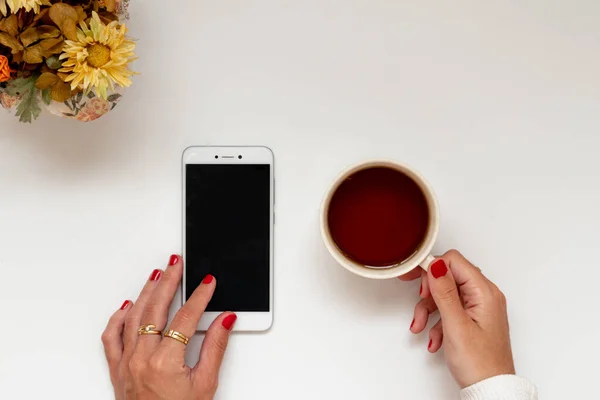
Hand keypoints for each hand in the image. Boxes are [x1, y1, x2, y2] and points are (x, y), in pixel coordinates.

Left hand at [101, 255, 236, 399]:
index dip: (198, 296)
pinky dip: (118, 318)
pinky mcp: (117, 368)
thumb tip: (225, 320)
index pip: (184, 317)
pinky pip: (111, 337)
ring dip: (146, 292)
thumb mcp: (205, 384)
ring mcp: (126, 362)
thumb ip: (215, 347)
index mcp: (165, 361)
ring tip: (157, 275)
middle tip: (177, 264)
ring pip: (133, 316)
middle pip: (155, 308)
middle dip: (169, 281)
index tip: (207, 283)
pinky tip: (127, 305)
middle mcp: (141, 358)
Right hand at [407, 250, 515, 387]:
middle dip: (429, 291)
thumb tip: (436, 265)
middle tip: (418, 300)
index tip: (417, 281)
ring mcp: (480, 307)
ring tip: (421, 326)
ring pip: (446, 294)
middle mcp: (485, 296)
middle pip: (448, 277)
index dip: (432, 269)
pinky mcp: (474, 318)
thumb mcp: (455, 324)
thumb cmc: (480, 364)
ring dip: (429, 309)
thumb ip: (444, 292)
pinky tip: (434, 337)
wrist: (490, 391)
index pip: (454, 261)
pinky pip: (450, 309)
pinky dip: (438, 321)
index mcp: (484, 292)